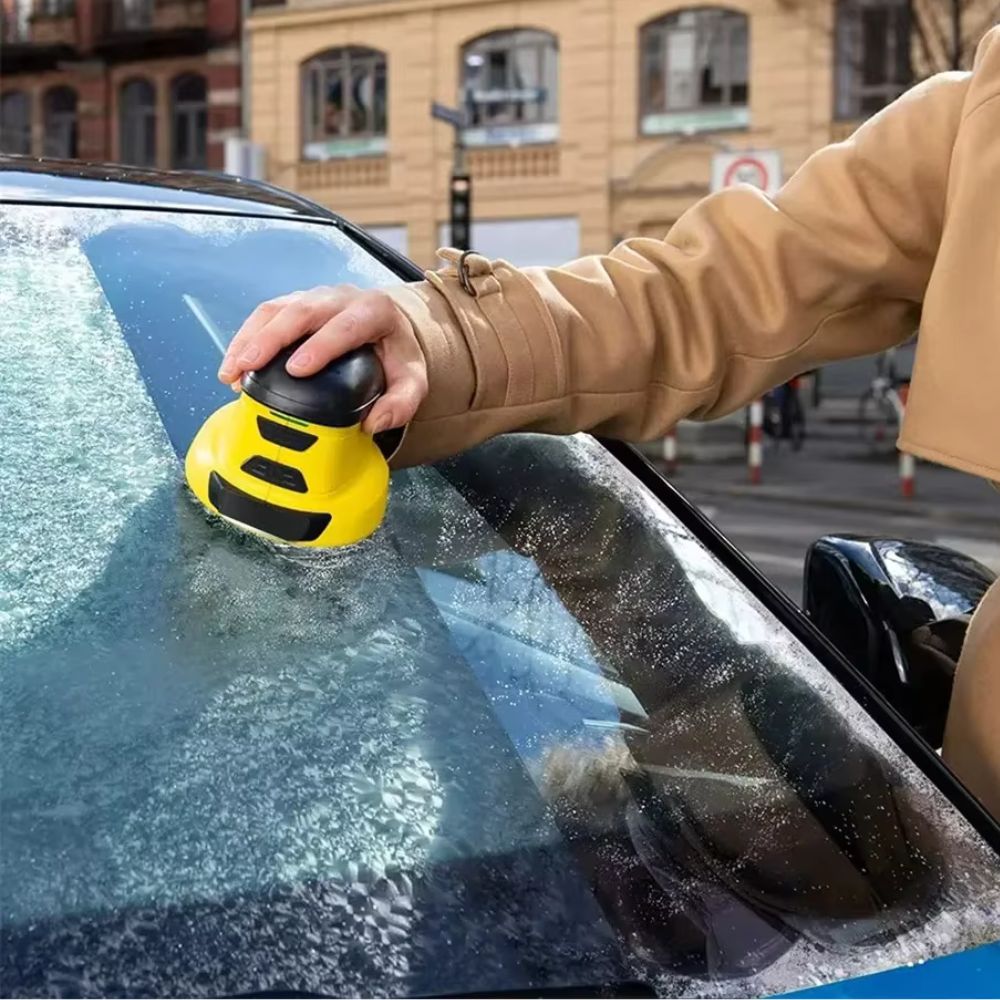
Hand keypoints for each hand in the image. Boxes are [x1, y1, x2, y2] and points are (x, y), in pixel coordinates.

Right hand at [218, 285, 427, 434]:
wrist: (390, 330)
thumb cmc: (397, 355)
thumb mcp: (412, 380)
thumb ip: (401, 404)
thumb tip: (374, 424)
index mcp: (375, 311)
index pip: (346, 325)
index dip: (320, 346)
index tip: (297, 370)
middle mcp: (342, 297)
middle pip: (302, 311)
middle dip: (271, 339)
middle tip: (248, 367)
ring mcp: (316, 296)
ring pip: (277, 309)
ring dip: (250, 338)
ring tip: (232, 372)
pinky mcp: (296, 302)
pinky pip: (266, 314)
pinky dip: (245, 338)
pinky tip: (234, 366)